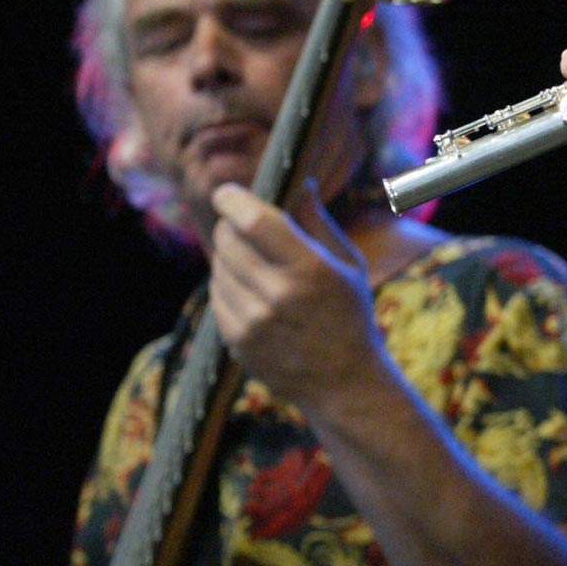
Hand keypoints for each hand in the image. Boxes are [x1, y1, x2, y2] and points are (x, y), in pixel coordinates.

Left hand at [209, 180, 390, 415]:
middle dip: (231, 226)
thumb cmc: (350, 315)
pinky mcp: (237, 340)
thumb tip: (301, 182)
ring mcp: (253, 320)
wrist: (343, 383)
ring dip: (229, 257)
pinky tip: (251, 291)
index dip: (232, 200)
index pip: (252, 220)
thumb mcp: (348, 264)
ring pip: (218, 267)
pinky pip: (216, 295)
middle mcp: (277, 294)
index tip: (226, 193)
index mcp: (310, 268)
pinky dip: (227, 285)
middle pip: (228, 239)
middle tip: (244, 228)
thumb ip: (319, 222)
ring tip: (255, 265)